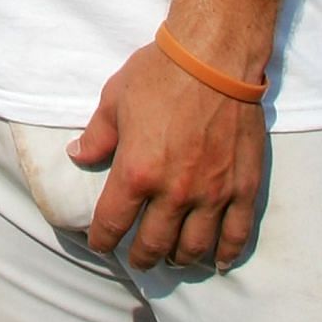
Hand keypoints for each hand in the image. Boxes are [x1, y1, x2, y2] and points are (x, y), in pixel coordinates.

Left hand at [72, 39, 267, 269]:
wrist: (214, 59)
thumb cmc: (159, 75)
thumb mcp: (114, 100)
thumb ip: (97, 135)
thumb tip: (78, 155)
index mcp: (137, 173)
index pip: (113, 222)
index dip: (103, 239)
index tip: (100, 244)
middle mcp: (174, 193)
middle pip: (154, 243)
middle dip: (141, 257)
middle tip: (138, 259)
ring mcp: (212, 194)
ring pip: (194, 247)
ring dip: (179, 259)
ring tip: (172, 258)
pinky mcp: (243, 188)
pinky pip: (236, 235)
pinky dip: (227, 254)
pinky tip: (218, 262)